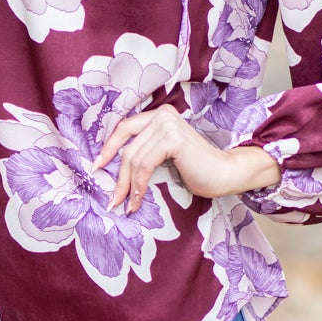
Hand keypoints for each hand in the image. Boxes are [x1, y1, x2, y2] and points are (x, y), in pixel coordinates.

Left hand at [92, 105, 280, 212]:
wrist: (224, 174)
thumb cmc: (197, 170)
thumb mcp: (163, 157)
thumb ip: (144, 152)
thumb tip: (112, 168)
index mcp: (159, 115)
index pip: (124, 129)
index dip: (108, 148)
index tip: (97, 168)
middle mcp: (162, 115)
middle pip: (127, 148)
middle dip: (117, 176)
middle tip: (112, 199)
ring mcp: (167, 124)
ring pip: (133, 159)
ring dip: (128, 186)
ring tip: (127, 205)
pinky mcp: (172, 139)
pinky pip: (144, 165)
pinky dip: (139, 185)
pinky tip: (138, 200)